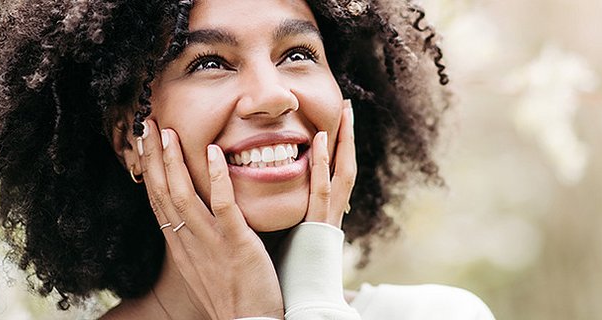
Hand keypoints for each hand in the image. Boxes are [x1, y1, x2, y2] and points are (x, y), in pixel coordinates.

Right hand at [137, 119, 283, 318]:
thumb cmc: (234, 295)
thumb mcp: (207, 264)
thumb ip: (200, 238)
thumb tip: (194, 219)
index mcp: (181, 245)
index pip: (157, 201)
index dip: (148, 169)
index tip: (143, 141)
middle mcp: (188, 242)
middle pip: (162, 193)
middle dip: (152, 157)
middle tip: (146, 123)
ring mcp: (210, 242)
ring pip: (184, 196)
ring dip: (174, 161)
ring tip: (167, 131)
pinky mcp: (236, 244)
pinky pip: (224, 206)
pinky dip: (217, 177)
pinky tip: (213, 151)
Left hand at [272, 100, 362, 318]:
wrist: (291, 309)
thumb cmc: (280, 282)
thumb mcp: (278, 242)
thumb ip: (274, 220)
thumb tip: (253, 205)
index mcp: (318, 221)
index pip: (329, 176)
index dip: (333, 149)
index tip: (333, 121)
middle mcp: (328, 219)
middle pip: (344, 169)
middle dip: (348, 138)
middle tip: (348, 106)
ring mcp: (326, 224)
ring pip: (340, 175)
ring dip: (344, 142)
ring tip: (345, 112)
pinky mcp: (319, 231)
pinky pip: (323, 192)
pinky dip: (323, 165)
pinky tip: (321, 140)